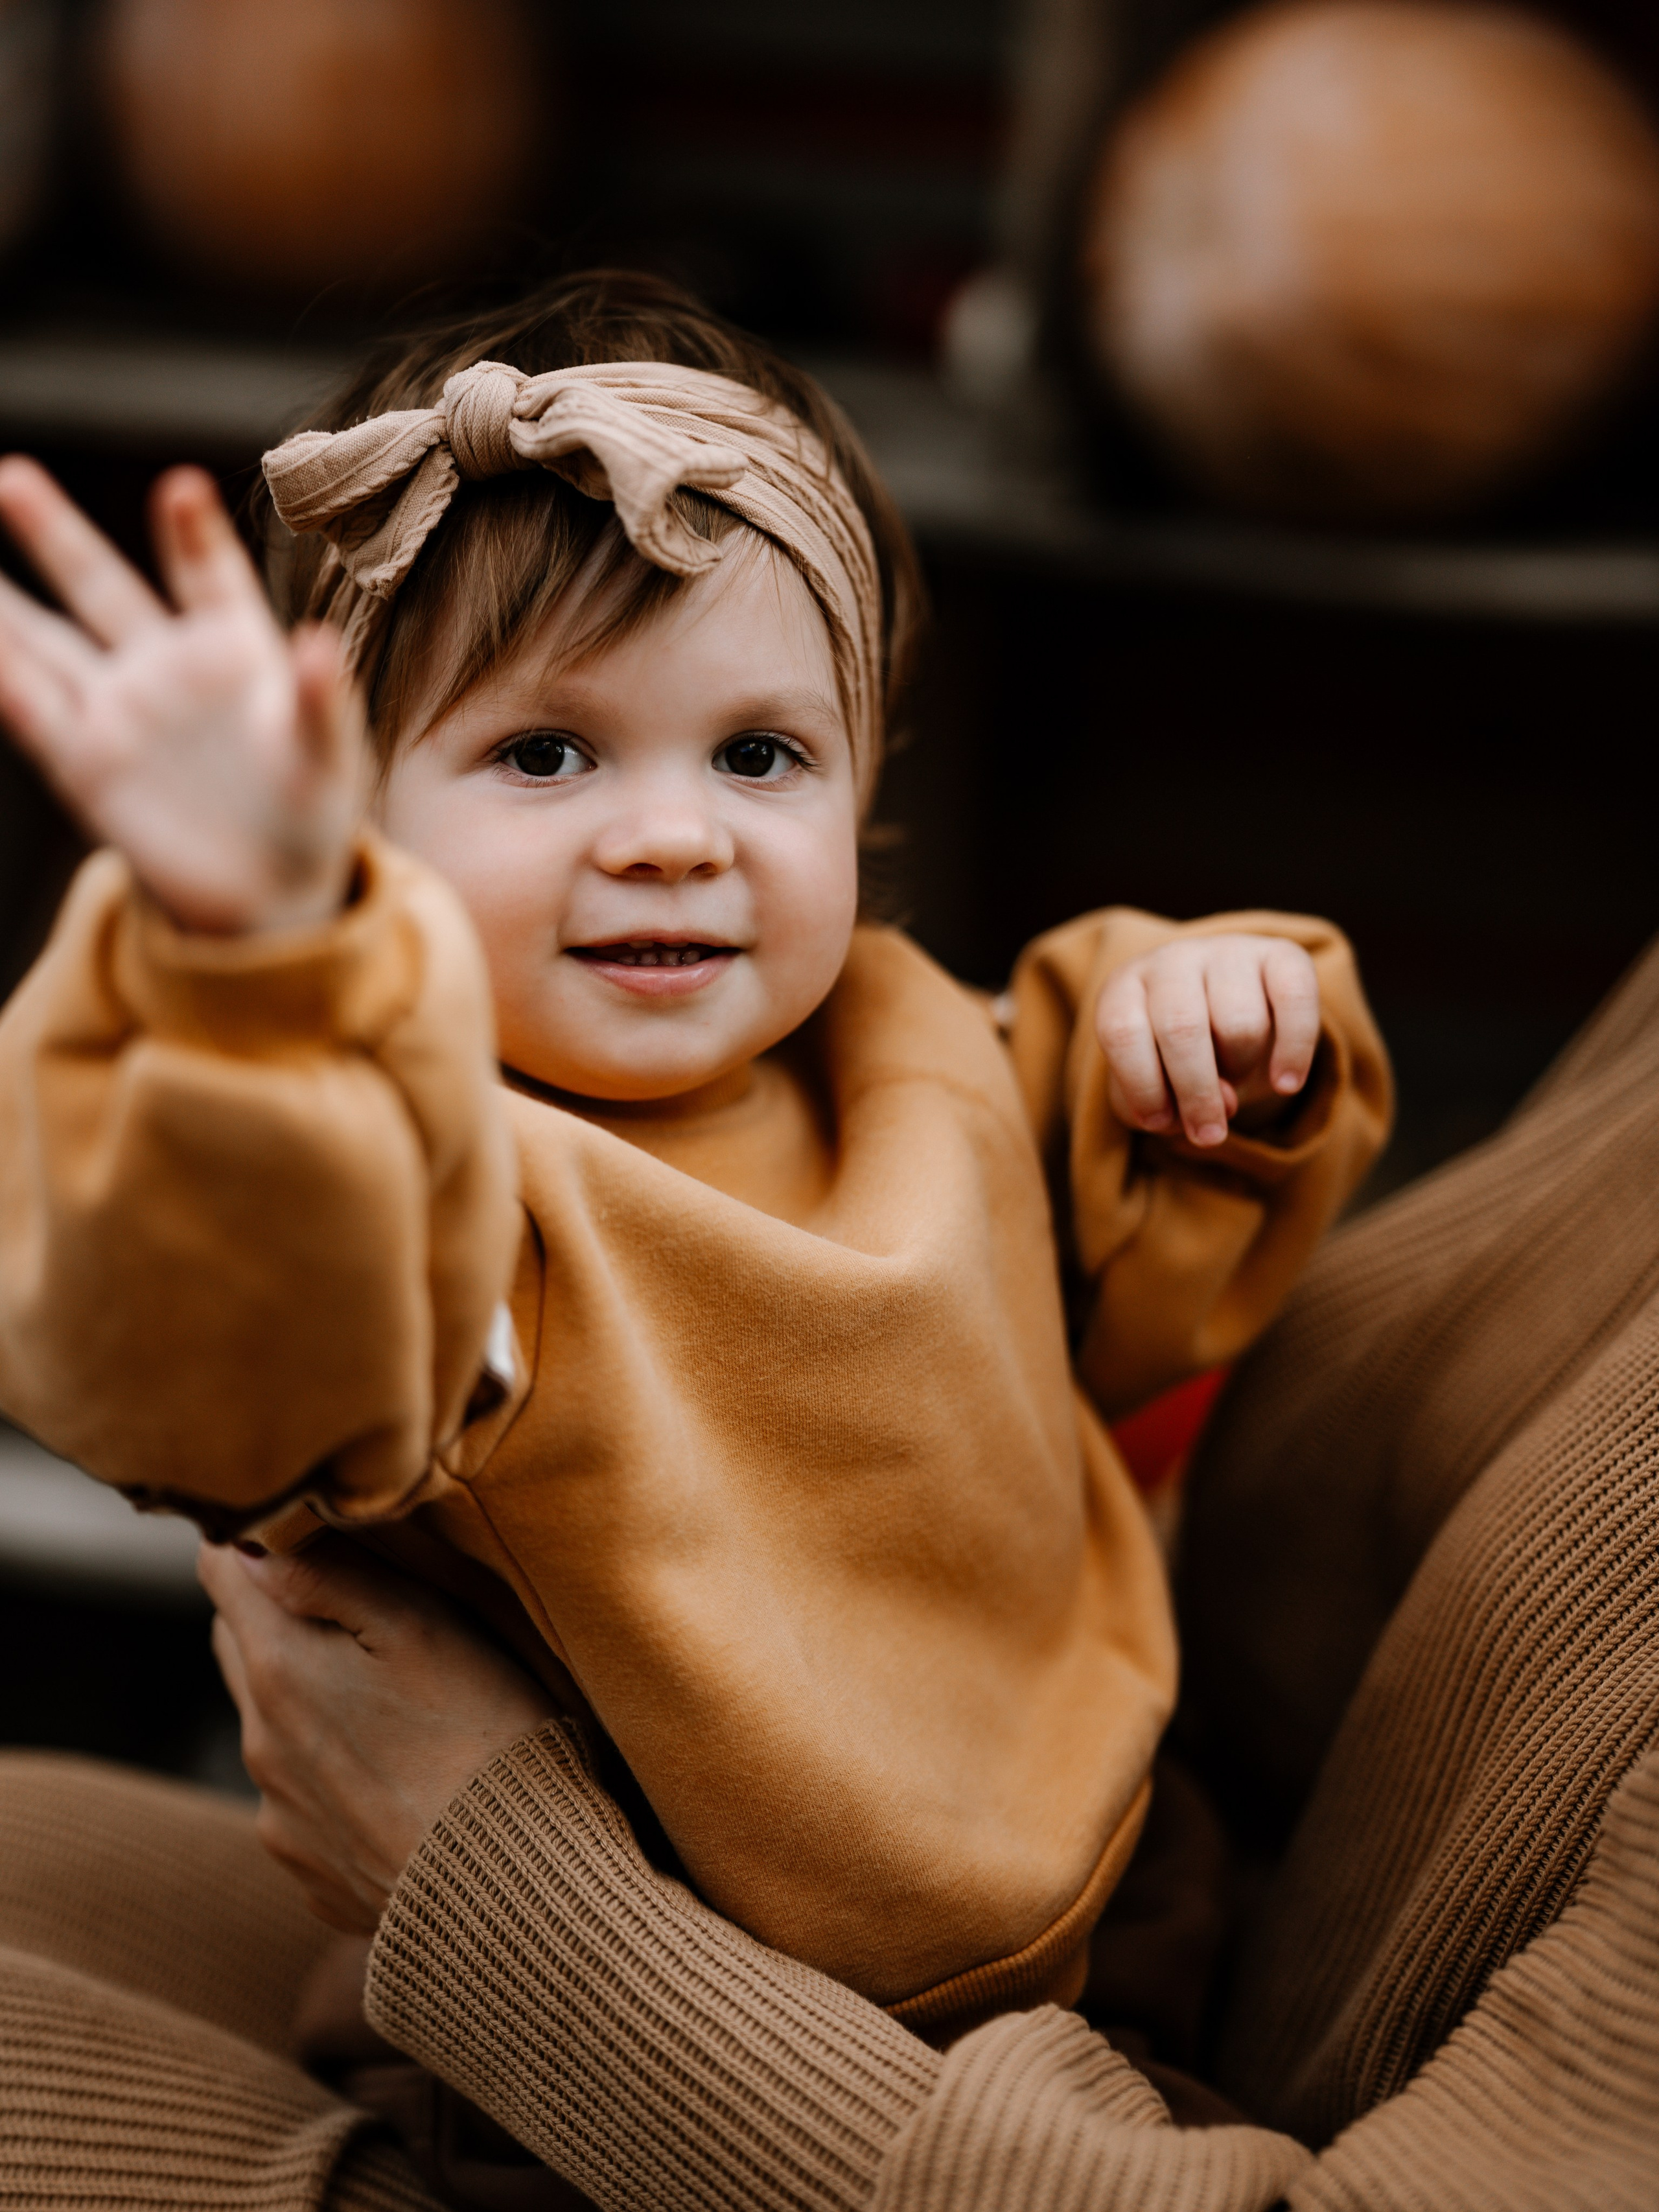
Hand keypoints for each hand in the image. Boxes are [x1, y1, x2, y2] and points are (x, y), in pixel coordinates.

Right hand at [0, 457, 362, 932]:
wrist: (270, 891)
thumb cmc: (311, 811)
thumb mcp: (329, 757)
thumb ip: (324, 703)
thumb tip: (322, 644)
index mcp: (235, 648)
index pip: (209, 578)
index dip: (194, 535)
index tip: (182, 489)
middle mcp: (167, 667)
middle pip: (101, 588)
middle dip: (56, 535)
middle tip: (13, 475)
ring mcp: (121, 713)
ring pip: (47, 644)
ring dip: (4, 607)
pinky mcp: (88, 766)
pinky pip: (34, 715)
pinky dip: (4, 682)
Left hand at [200, 1535, 551, 1931]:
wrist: (515, 1889)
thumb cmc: (485, 1738)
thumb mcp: (424, 1627)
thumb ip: (333, 1576)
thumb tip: (258, 1543)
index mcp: (280, 1671)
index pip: (221, 1572)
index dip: (252, 1540)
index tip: (293, 1528)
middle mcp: (260, 1746)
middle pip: (240, 1645)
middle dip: (277, 1614)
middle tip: (353, 1605)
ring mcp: (280, 1819)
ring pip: (272, 1726)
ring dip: (311, 1700)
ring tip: (396, 1703)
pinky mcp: (312, 1873)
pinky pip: (305, 1801)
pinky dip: (337, 1778)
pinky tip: (403, 1780)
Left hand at [1095, 932, 1319, 1146]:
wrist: (1222, 1007)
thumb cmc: (1173, 1058)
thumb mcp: (1153, 1086)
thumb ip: (1167, 1106)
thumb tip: (1225, 1102)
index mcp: (1124, 987)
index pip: (1122, 1033)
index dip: (1142, 1087)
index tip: (1160, 1122)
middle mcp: (1171, 959)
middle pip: (1182, 1029)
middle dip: (1197, 1094)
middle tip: (1209, 1135)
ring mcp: (1226, 951)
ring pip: (1239, 1024)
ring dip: (1241, 1067)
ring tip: (1233, 1073)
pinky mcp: (1281, 953)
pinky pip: (1295, 1001)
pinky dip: (1294, 1051)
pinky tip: (1285, 1084)